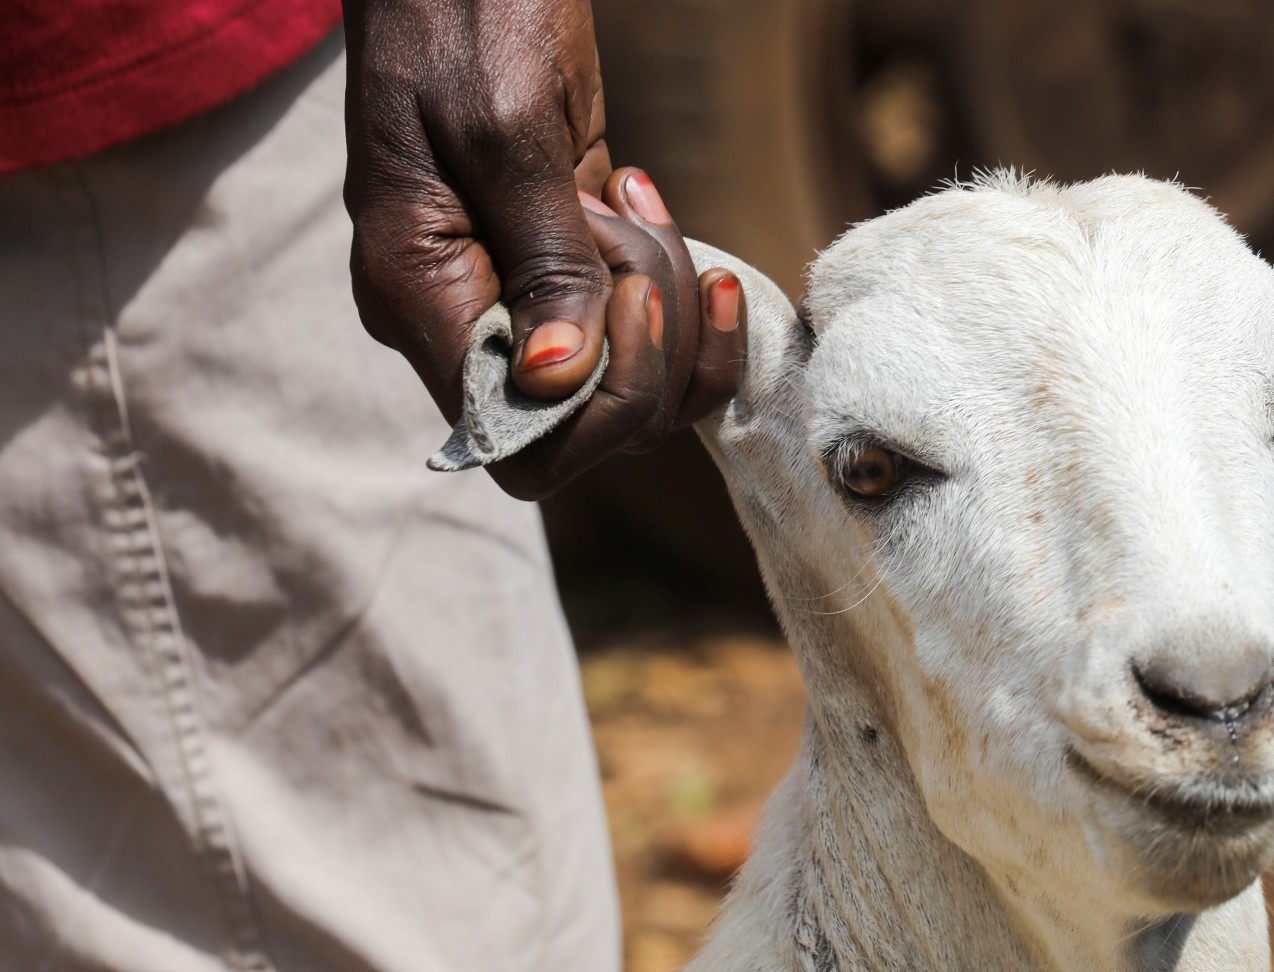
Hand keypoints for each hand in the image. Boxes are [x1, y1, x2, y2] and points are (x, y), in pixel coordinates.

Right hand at [341, 0, 735, 498]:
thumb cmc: (464, 15)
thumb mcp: (506, 130)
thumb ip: (542, 258)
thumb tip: (556, 383)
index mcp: (420, 302)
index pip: (521, 446)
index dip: (602, 405)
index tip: (629, 300)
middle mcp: (464, 319)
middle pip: (596, 421)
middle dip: (652, 339)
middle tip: (626, 219)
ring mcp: (516, 293)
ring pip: (635, 374)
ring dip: (667, 291)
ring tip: (629, 191)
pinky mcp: (563, 258)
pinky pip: (641, 319)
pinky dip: (671, 271)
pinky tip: (639, 191)